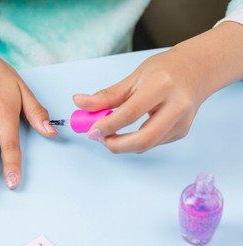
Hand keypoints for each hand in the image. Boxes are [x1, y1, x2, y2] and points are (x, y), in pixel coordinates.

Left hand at [73, 22, 242, 152]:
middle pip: (143, 140)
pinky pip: (153, 143)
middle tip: (99, 139)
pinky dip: (135, 141)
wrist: (196, 71)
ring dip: (123, 145)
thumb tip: (79, 102)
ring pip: (147, 145)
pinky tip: (130, 130)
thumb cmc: (163, 70)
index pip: (130, 113)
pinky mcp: (182, 132)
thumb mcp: (133, 77)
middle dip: (115, 145)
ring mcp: (182, 122)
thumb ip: (106, 95)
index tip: (91, 130)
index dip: (107, 125)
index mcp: (162, 86)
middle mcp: (177, 106)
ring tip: (110, 133)